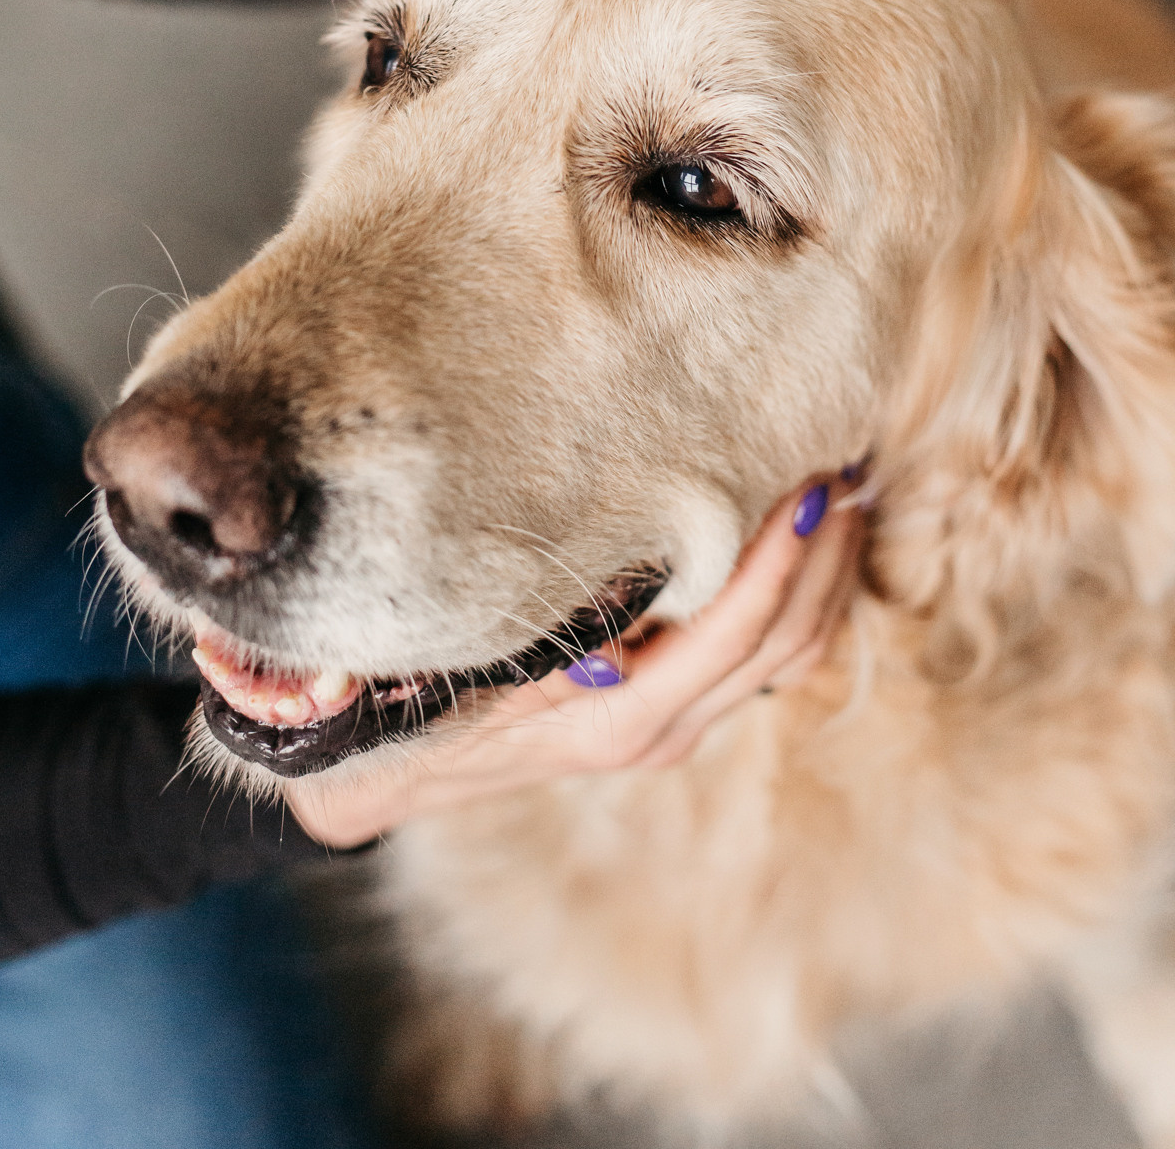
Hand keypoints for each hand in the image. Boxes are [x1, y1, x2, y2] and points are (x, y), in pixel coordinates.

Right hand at [286, 472, 863, 847]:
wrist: (381, 768)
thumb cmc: (405, 704)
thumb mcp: (438, 675)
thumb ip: (509, 656)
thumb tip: (589, 642)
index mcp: (611, 716)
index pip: (729, 633)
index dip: (781, 563)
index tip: (808, 484)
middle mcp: (656, 727)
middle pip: (782, 642)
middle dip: (826, 553)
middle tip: (847, 459)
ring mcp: (671, 723)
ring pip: (790, 654)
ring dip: (831, 574)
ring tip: (846, 485)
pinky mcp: (672, 709)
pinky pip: (769, 661)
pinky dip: (807, 599)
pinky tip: (811, 536)